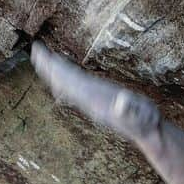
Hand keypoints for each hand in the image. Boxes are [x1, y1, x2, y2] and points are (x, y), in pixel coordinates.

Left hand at [30, 40, 160, 141]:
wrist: (148, 134)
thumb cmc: (147, 122)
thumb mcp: (142, 114)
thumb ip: (131, 109)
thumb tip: (121, 102)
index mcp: (96, 100)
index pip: (71, 81)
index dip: (57, 67)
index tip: (44, 55)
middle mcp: (90, 103)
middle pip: (64, 83)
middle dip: (49, 67)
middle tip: (35, 49)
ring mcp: (92, 104)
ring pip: (67, 86)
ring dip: (54, 73)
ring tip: (42, 59)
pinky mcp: (96, 103)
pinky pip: (75, 90)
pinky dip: (64, 81)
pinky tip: (59, 78)